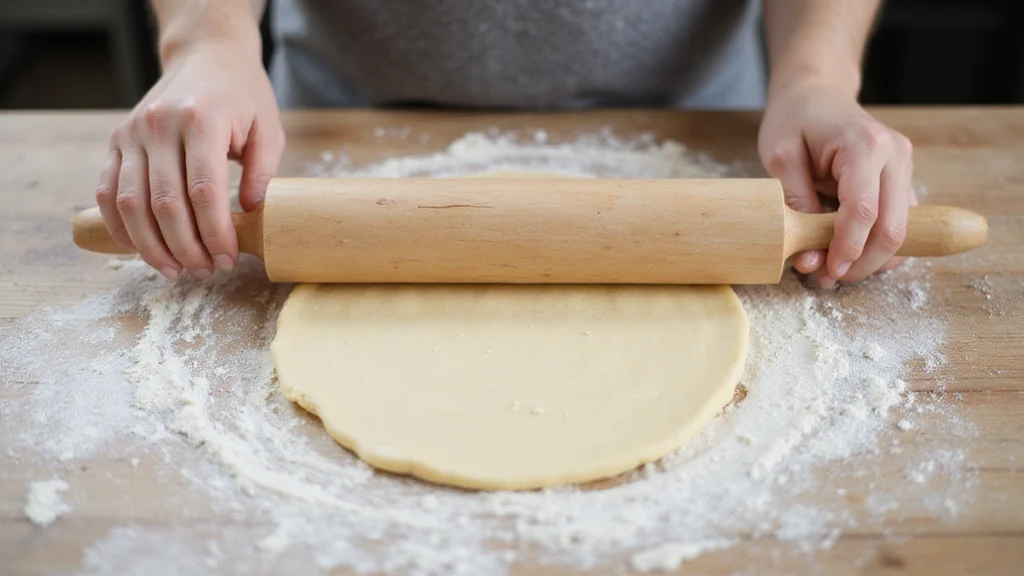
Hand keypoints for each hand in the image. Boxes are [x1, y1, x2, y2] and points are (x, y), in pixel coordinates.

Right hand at [95, 41, 283, 279]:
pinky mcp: (116, 141)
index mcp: (201, 121)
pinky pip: (107, 192)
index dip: (215, 233)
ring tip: (176, 270)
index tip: (228, 259)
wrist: (206, 57)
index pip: (204, 192)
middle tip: (205, 271)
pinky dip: (121, 227)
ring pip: (130, 203)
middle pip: (165, 204)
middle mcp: (160, 126)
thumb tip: (251, 216)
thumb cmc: (243, 97)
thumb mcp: (268, 129)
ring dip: (151, 246)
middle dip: (186, 247)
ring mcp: (132, 133)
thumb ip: (264, 173)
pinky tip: (143, 249)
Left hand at [758, 78, 917, 288]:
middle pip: (892, 227)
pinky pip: (899, 223)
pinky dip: (877, 246)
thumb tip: (808, 258)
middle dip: (862, 263)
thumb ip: (795, 205)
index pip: (864, 210)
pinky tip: (849, 256)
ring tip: (834, 272)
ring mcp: (904, 167)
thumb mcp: (780, 157)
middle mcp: (895, 155)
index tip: (826, 272)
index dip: (847, 248)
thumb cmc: (794, 120)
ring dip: (872, 260)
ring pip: (902, 230)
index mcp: (864, 145)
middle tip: (828, 280)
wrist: (816, 93)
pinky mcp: (902, 180)